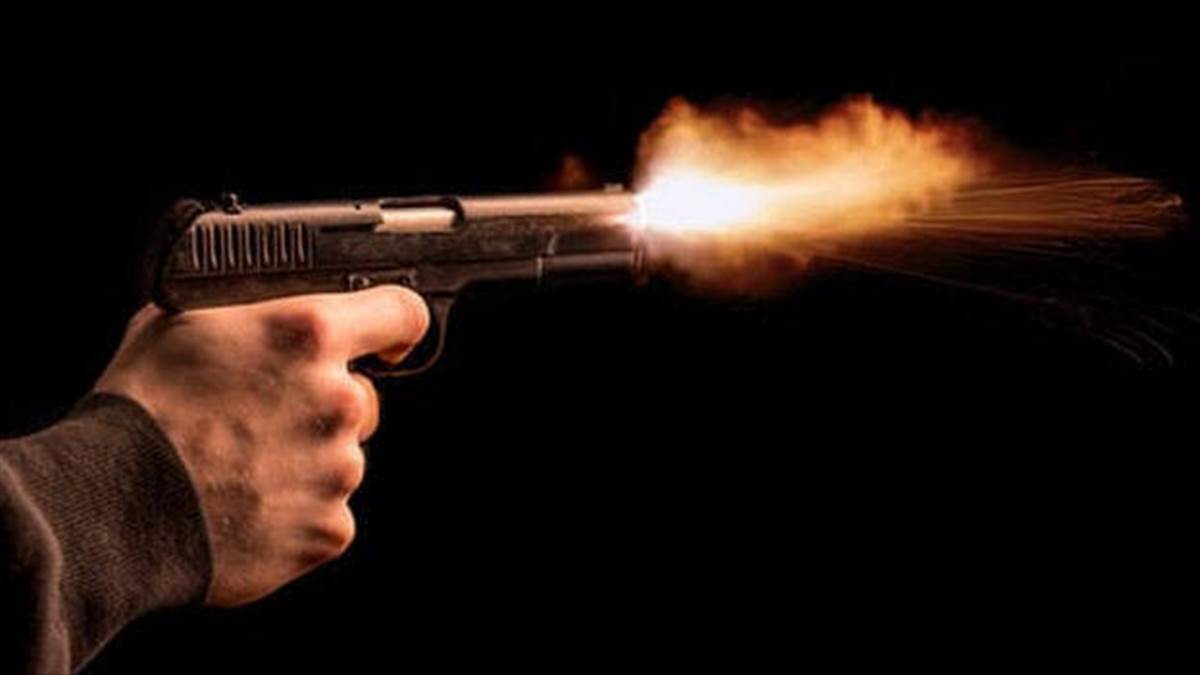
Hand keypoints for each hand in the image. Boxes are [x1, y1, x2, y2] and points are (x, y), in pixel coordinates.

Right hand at [95, 287, 428, 606]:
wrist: (112, 505)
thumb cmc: (140, 409)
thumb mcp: (183, 319)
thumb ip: (251, 310)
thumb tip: (268, 306)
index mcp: (309, 335)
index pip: (401, 314)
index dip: (394, 328)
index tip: (386, 343)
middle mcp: (339, 400)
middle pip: (363, 399)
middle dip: (322, 407)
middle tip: (261, 420)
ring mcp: (340, 469)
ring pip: (341, 458)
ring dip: (306, 461)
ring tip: (240, 467)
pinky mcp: (331, 528)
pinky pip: (327, 513)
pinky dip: (295, 512)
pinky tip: (247, 505)